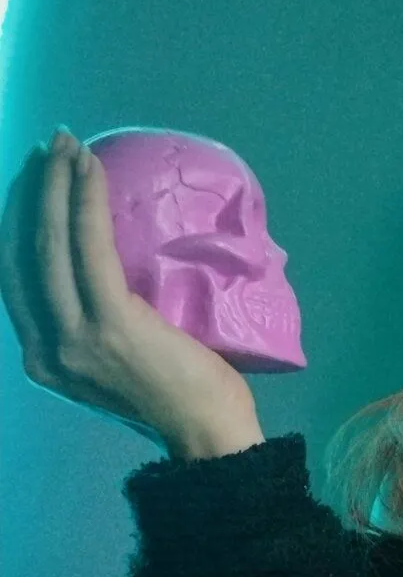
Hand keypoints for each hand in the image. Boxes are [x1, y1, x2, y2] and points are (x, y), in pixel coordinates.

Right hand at [0, 128, 257, 454]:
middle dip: (29, 193)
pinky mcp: (108, 325)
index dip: (19, 222)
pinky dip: (86, 202)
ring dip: (54, 186)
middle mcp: (45, 351)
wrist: (209, 432)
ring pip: (49, 244)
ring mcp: (73, 341)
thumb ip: (88, 325)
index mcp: (45, 359)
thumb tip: (89, 270)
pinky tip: (88, 168)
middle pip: (22, 254)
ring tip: (65, 144)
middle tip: (48, 147)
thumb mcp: (114, 361)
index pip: (18, 278)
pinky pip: (89, 248)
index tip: (33, 181)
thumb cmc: (176, 393)